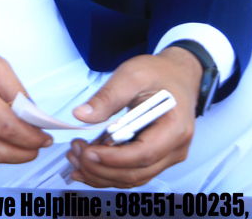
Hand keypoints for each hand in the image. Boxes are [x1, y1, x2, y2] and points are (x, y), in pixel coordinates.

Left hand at [65, 47, 202, 187]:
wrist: (176, 75)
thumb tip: (82, 114)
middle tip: (75, 151)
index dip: (113, 158)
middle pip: (136, 172)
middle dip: (101, 168)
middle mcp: (174, 148)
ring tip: (76, 156)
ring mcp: (166, 156)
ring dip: (101, 173)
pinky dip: (108, 172)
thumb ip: (107, 97)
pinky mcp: (156, 158)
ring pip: (132, 178)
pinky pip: (132, 173)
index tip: (88, 152)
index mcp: (174, 127)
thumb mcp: (131, 76)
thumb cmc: (159, 74)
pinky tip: (87, 164)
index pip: (143, 154)